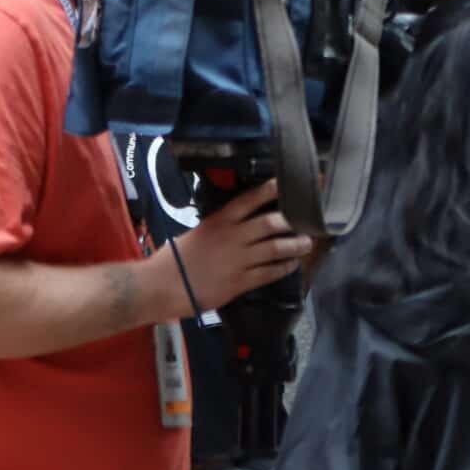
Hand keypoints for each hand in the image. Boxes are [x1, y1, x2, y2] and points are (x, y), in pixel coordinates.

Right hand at [166, 180, 312, 314]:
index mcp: (219, 221)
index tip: (288, 183)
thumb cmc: (176, 258)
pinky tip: (292, 264)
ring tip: (307, 243)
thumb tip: (240, 221)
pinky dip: (284, 267)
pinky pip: (270, 273)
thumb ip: (221, 227)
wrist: (162, 286)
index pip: (249, 199)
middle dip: (292, 221)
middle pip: (270, 223)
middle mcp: (232, 237)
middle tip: (308, 220)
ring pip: (276, 249)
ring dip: (295, 245)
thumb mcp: (198, 233)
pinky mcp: (241, 282)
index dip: (270, 190)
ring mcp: (238, 260)